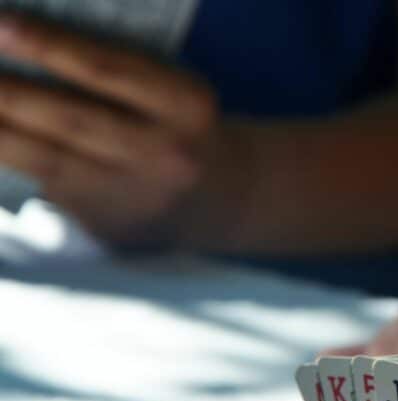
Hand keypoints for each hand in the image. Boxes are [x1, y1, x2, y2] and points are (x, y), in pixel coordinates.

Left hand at [0, 16, 219, 246]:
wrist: (218, 199)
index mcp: (187, 105)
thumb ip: (116, 73)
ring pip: (46, 159)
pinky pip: (45, 185)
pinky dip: (8, 160)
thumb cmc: (179, 127)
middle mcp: (165, 152)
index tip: (1, 24)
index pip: (107, 70)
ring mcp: (135, 193)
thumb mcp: (172, 92)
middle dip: (5, 91)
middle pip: (70, 117)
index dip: (48, 45)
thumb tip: (23, 46)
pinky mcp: (108, 221)